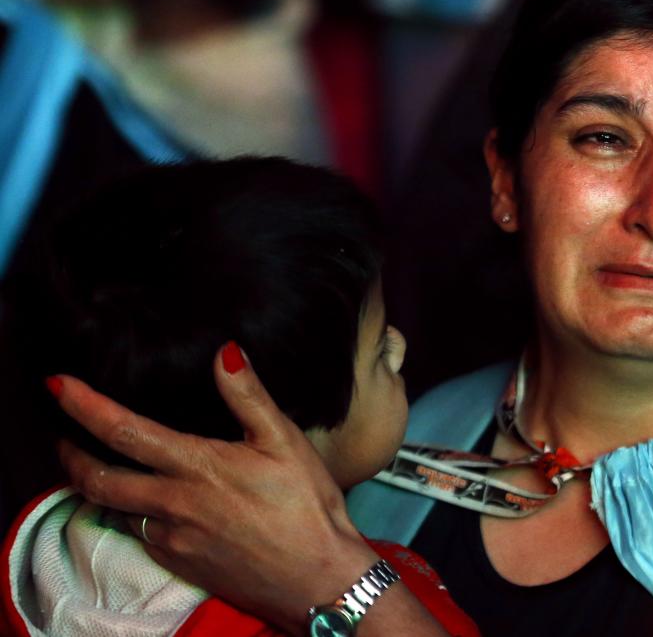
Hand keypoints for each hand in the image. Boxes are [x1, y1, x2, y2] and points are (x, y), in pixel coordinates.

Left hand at [54, 344, 444, 635]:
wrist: (317, 578)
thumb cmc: (307, 505)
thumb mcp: (285, 441)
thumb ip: (249, 396)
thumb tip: (225, 352)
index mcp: (197, 467)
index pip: (124, 431)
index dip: (85, 406)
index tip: (57, 386)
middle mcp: (174, 504)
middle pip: (98, 479)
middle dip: (70, 454)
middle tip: (63, 435)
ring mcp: (172, 538)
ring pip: (114, 510)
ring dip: (96, 485)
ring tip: (101, 467)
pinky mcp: (179, 563)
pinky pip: (140, 534)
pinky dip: (131, 513)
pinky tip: (150, 504)